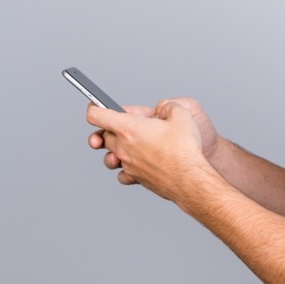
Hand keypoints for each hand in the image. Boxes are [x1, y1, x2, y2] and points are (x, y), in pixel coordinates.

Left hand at [87, 100, 216, 203]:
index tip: (97, 104)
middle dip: (112, 128)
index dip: (95, 106)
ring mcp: (127, 164)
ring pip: (110, 155)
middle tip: (129, 124)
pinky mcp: (135, 178)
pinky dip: (126, 168)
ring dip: (116, 148)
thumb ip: (168, 106)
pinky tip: (137, 163)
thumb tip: (164, 108)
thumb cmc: (184, 149)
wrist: (190, 179)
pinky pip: (122, 173)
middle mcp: (122, 147)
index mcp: (129, 128)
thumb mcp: (181, 114)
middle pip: (104, 135)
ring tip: (131, 144)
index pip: (96, 114)